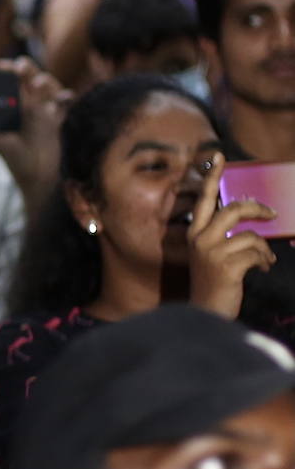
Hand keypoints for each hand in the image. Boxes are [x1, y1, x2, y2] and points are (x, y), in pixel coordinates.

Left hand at [0, 57, 71, 209]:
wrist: (37, 176)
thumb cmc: (16, 158)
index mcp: (12, 105)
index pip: (9, 80)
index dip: (6, 70)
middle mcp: (29, 103)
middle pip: (30, 77)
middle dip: (26, 68)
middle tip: (19, 68)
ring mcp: (45, 110)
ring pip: (49, 87)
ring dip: (45, 81)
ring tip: (38, 84)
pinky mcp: (58, 119)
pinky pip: (64, 104)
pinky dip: (65, 98)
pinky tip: (66, 96)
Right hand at [188, 152, 276, 318]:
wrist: (205, 312)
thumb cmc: (212, 282)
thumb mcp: (212, 254)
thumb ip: (224, 235)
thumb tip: (252, 219)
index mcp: (195, 233)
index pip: (205, 199)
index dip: (212, 176)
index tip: (218, 156)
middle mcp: (200, 239)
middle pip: (233, 210)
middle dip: (257, 209)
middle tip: (272, 212)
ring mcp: (212, 253)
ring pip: (250, 236)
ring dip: (263, 249)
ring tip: (263, 259)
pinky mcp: (226, 266)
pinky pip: (257, 254)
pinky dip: (263, 262)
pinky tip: (260, 269)